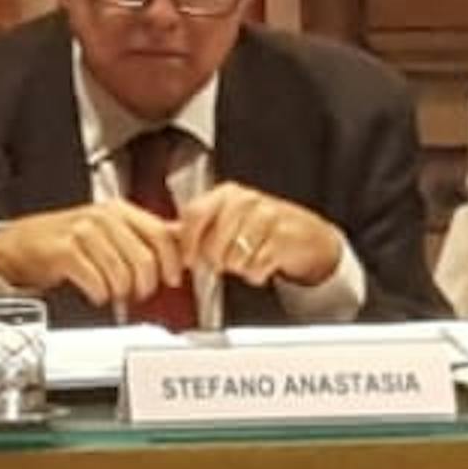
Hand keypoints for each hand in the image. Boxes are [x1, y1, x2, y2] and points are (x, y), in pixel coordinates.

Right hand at [0, 198, 188, 307]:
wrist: (22, 244)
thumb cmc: (67, 239)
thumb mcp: (110, 230)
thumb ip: (144, 236)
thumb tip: (182, 243)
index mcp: (120, 210)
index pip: (161, 234)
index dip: (172, 262)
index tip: (172, 279)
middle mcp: (103, 217)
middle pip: (144, 259)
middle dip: (146, 285)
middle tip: (139, 293)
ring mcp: (83, 232)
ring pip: (122, 274)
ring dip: (121, 293)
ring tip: (114, 293)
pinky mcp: (65, 251)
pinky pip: (97, 282)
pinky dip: (100, 295)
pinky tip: (96, 293)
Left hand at [175, 181, 344, 291]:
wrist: (306, 236)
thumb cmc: (262, 228)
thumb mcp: (227, 220)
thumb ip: (195, 229)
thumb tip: (162, 237)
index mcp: (226, 194)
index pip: (194, 215)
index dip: (187, 243)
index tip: (188, 260)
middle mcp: (245, 201)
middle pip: (213, 245)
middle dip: (217, 261)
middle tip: (228, 259)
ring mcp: (266, 217)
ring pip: (234, 259)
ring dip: (240, 268)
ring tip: (249, 258)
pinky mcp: (283, 237)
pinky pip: (256, 268)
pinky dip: (258, 274)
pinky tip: (263, 264)